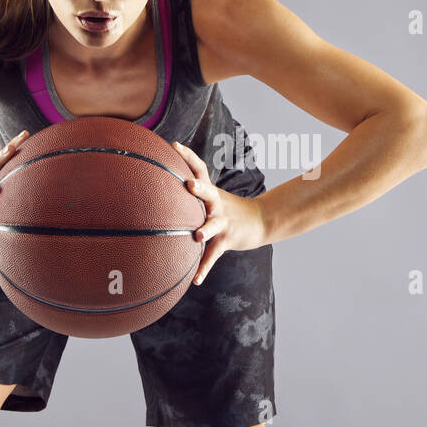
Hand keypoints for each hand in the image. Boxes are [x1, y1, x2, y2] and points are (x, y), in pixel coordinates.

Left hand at [172, 141, 265, 284]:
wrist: (262, 221)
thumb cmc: (229, 209)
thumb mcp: (213, 196)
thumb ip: (193, 191)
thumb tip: (164, 183)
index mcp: (211, 191)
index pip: (200, 168)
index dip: (188, 156)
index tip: (174, 145)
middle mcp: (217, 204)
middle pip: (208, 192)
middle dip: (199, 187)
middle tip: (188, 183)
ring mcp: (224, 222)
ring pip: (214, 225)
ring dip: (206, 230)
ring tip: (198, 236)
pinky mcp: (228, 240)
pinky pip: (214, 256)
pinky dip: (204, 268)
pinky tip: (195, 280)